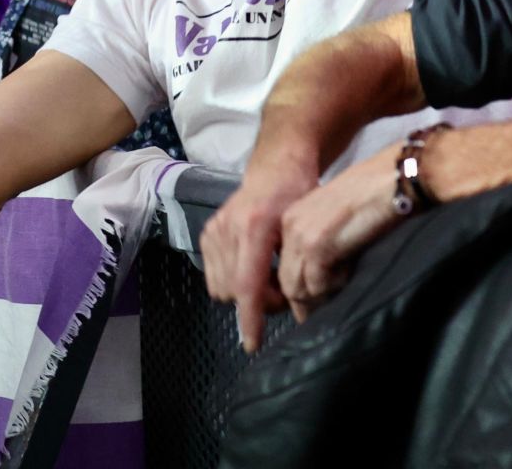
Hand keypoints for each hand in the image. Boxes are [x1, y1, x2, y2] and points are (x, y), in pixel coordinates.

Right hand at [200, 150, 319, 351]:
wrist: (276, 168)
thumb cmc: (299, 194)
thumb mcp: (304, 227)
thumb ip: (297, 263)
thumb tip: (298, 302)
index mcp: (254, 227)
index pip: (247, 284)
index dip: (250, 318)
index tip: (252, 344)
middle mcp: (227, 229)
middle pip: (233, 292)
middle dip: (258, 303)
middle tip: (283, 292)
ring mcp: (213, 231)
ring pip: (221, 288)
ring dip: (244, 294)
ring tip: (269, 279)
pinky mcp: (206, 234)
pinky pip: (214, 276)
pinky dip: (232, 281)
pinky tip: (254, 269)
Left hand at [275, 145, 401, 321]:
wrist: (394, 178)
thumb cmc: (375, 195)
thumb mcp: (336, 217)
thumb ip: (322, 241)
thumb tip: (322, 276)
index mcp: (293, 216)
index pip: (283, 266)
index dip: (299, 289)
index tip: (314, 303)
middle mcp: (291, 224)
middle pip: (287, 281)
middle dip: (306, 302)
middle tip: (327, 311)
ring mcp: (302, 235)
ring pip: (298, 288)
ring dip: (321, 298)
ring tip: (343, 291)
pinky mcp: (318, 245)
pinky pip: (317, 286)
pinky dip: (334, 290)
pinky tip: (351, 275)